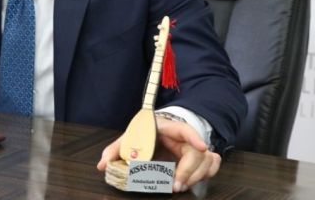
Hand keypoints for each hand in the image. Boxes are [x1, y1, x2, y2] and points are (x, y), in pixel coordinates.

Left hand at [96, 116, 221, 192]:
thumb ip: (115, 150)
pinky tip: (193, 182)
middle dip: (189, 170)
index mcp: (167, 127)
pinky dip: (207, 174)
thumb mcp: (128, 139)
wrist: (155, 131)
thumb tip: (101, 165)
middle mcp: (183, 137)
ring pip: (207, 161)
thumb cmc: (143, 133)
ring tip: (179, 186)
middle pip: (196, 152)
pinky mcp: (198, 158)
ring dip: (196, 176)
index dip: (194, 136)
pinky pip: (212, 164)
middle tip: (176, 185)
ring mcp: (193, 147)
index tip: (202, 147)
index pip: (184, 128)